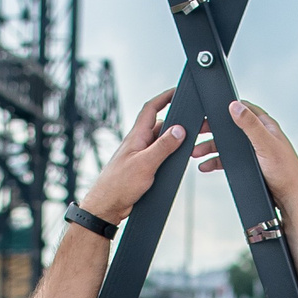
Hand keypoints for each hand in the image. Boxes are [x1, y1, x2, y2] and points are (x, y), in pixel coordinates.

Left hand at [78, 91, 186, 222]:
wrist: (106, 206)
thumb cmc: (118, 185)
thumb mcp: (145, 164)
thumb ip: (163, 146)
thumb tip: (179, 130)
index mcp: (136, 136)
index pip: (151, 108)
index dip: (164, 97)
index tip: (177, 91)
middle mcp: (138, 142)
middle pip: (160, 125)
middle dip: (175, 123)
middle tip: (191, 126)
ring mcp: (139, 155)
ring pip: (160, 142)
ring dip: (172, 143)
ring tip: (185, 148)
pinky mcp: (141, 168)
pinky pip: (158, 157)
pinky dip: (168, 157)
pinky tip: (173, 164)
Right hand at [192, 100, 297, 208]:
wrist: (291, 199)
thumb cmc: (286, 172)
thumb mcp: (265, 144)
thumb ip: (250, 125)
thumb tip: (235, 106)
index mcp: (266, 126)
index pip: (244, 109)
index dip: (228, 108)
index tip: (210, 110)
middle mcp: (261, 136)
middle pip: (231, 128)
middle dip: (213, 130)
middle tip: (196, 132)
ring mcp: (256, 151)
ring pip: (228, 145)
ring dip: (211, 148)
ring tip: (196, 152)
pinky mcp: (252, 165)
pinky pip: (230, 160)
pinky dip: (216, 162)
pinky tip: (206, 166)